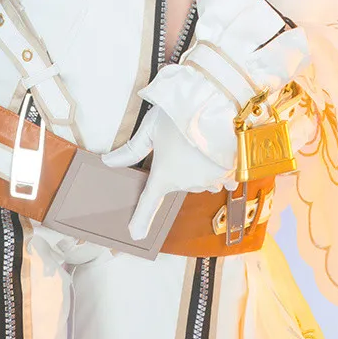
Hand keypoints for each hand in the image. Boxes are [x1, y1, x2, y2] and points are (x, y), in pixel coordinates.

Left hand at [101, 106, 236, 240]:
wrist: (218, 104)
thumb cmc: (180, 114)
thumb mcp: (150, 127)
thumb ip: (131, 149)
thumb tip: (108, 162)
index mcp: (165, 175)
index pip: (149, 203)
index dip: (140, 220)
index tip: (134, 234)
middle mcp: (187, 183)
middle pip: (178, 183)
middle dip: (178, 170)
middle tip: (178, 145)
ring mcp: (209, 180)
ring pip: (200, 182)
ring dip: (198, 171)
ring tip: (197, 146)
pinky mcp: (229, 173)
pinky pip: (223, 180)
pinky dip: (219, 173)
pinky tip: (218, 159)